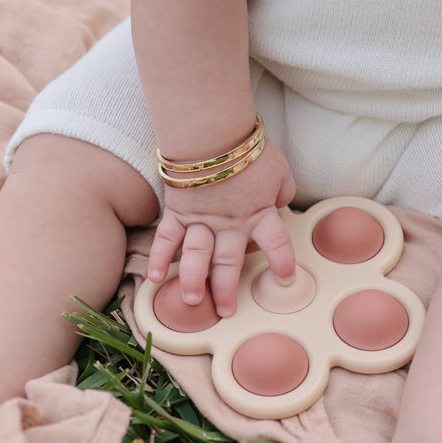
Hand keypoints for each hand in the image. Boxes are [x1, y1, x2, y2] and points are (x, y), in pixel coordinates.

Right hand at [147, 141, 296, 316]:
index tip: (285, 278)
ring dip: (194, 281)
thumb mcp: (278, 166)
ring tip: (193, 301)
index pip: (276, 243)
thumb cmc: (246, 146)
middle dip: (228, 289)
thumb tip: (282, 201)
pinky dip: (160, 257)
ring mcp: (201, 219)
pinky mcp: (178, 210)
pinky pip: (167, 238)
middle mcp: (230, 223)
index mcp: (258, 212)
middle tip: (226, 310)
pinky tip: (156, 277)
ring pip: (198, 257)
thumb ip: (283, 188)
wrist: (211, 131)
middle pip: (229, 262)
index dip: (282, 262)